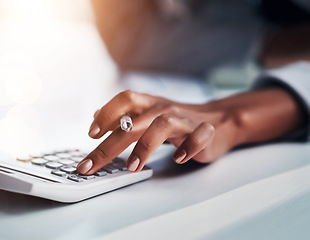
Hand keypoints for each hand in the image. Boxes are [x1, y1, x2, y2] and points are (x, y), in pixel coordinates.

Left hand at [77, 88, 305, 174]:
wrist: (218, 120)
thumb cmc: (176, 121)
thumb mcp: (147, 114)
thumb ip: (122, 116)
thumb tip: (95, 117)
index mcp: (148, 104)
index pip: (125, 100)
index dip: (107, 114)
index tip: (91, 134)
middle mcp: (163, 109)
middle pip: (133, 123)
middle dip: (109, 146)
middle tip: (90, 165)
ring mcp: (184, 120)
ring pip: (162, 126)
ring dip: (145, 147)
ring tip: (132, 166)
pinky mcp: (204, 132)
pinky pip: (197, 137)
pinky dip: (188, 147)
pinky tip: (178, 158)